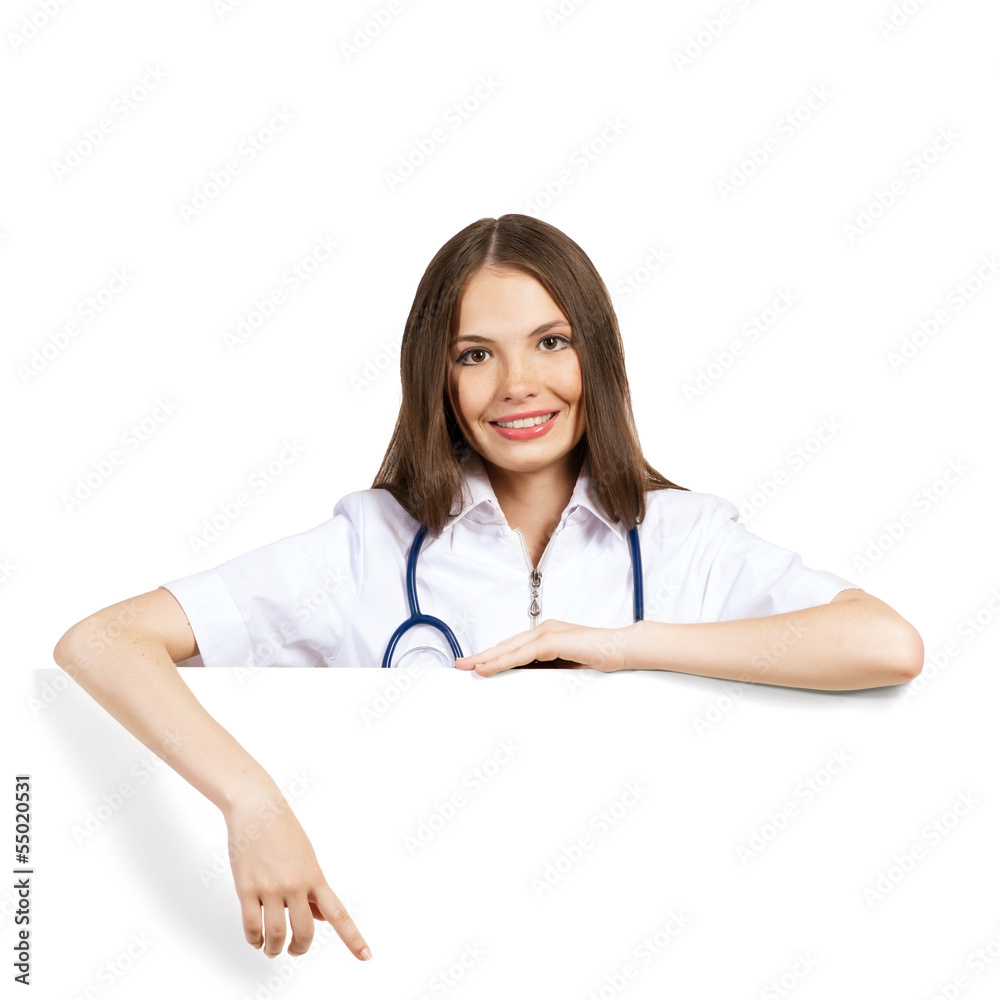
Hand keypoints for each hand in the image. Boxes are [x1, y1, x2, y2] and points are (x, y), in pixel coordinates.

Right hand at [222, 788, 370, 961]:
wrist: (257, 807)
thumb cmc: (283, 830)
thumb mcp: (307, 857)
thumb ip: (312, 889)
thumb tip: (318, 917)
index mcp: (315, 877)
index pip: (338, 914)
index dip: (353, 938)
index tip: (366, 956)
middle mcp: (296, 885)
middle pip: (304, 934)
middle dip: (300, 949)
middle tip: (295, 949)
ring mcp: (271, 888)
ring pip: (276, 936)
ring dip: (274, 949)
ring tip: (272, 948)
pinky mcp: (246, 888)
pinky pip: (251, 927)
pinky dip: (254, 940)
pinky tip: (256, 939)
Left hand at [454, 619, 634, 675]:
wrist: (624, 649)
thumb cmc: (601, 659)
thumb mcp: (568, 668)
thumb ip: (549, 671)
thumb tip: (531, 683)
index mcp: (546, 636)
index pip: (513, 647)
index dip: (493, 655)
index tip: (475, 665)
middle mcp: (543, 630)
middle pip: (505, 645)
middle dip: (482, 656)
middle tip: (460, 665)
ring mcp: (547, 633)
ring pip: (509, 648)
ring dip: (486, 658)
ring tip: (467, 667)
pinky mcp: (552, 640)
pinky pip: (521, 653)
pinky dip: (501, 661)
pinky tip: (487, 668)